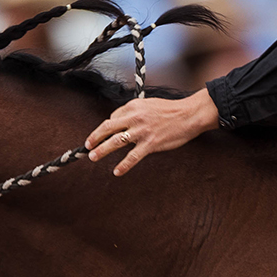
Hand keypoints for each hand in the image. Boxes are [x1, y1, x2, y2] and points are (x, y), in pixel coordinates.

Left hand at [86, 89, 220, 175]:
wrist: (189, 115)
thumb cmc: (171, 111)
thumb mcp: (149, 105)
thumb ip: (135, 112)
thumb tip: (121, 123)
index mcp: (134, 106)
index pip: (114, 117)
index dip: (107, 127)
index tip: (104, 134)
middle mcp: (135, 117)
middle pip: (107, 127)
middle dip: (95, 137)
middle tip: (87, 145)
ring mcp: (142, 131)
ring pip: (116, 142)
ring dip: (102, 150)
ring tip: (93, 157)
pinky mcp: (150, 144)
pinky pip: (132, 157)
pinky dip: (123, 165)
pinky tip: (117, 171)